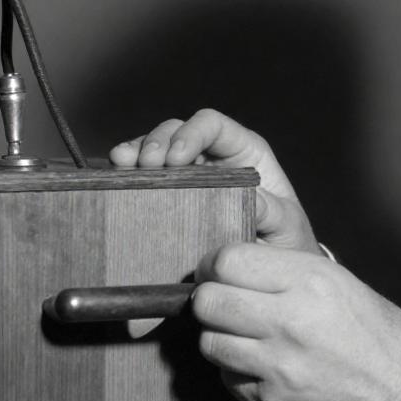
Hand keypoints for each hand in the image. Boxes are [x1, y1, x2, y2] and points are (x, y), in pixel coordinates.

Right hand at [109, 109, 316, 252]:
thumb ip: (271, 211)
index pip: (213, 125)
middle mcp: (212, 158)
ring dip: (135, 153)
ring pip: (154, 149)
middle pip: (176, 131)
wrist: (268, 275)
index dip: (191, 132)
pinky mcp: (168, 199)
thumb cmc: (283, 240)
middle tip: (146, 166)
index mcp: (243, 153)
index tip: (176, 159)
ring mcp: (187, 177)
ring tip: (123, 166)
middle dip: (157, 142)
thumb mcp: (285, 224)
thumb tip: (250, 199)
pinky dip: (126, 173)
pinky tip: (115, 177)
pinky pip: (142, 177)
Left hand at [193, 243, 400, 400]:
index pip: (229, 260)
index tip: (218, 269)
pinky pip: (231, 382)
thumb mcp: (342, 283)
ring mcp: (279, 369)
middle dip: (209, 299)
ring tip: (244, 337)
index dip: (216, 263)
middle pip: (208, 302)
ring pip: (210, 344)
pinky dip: (239, 373)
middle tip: (223, 302)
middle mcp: (290, 322)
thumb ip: (287, 272)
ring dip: (221, 338)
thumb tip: (233, 265)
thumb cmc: (380, 336)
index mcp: (311, 282)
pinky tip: (264, 368)